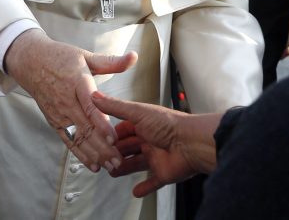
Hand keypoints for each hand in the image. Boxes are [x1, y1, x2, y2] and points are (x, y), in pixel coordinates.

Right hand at [4, 29, 136, 172]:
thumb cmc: (60, 58)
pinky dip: (81, 154)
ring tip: (110, 166)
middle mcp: (67, 100)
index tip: (114, 138)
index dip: (102, 123)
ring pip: (78, 137)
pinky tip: (94, 165)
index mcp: (77, 82)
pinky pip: (68, 141)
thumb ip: (111, 62)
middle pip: (86, 127)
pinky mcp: (54, 121)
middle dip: (103, 147)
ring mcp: (59, 113)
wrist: (31, 62)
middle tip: (118, 160)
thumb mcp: (85, 55)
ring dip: (94, 154)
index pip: (90, 106)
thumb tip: (133, 57)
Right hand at [92, 92, 221, 197]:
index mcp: (144, 124)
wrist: (192, 143)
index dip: (111, 135)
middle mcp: (150, 140)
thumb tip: (96, 96)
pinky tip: (136, 191)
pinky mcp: (164, 173)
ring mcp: (157, 157)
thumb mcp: (137, 112)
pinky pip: (153, 182)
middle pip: (128, 148)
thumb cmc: (169, 125)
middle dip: (115, 153)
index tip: (99, 139)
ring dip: (124, 168)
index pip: (123, 130)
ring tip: (111, 171)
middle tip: (102, 157)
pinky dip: (145, 187)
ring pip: (136, 164)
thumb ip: (116, 107)